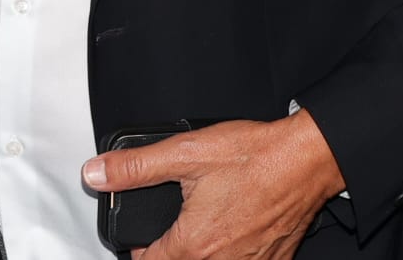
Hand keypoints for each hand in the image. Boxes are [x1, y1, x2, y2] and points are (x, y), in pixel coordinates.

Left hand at [82, 115, 345, 259]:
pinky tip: (232, 230)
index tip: (140, 238)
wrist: (306, 159)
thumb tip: (97, 174)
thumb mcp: (185, 153)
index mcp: (194, 245)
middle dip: (169, 252)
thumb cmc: (253, 157)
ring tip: (200, 228)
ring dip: (201, 253)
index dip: (137, 251)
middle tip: (171, 229)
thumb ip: (135, 168)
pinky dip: (232, 254)